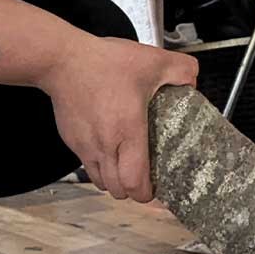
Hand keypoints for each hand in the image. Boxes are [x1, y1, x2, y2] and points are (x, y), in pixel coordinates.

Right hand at [40, 36, 197, 202]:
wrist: (62, 60)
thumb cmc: (103, 62)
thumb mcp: (152, 60)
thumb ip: (181, 70)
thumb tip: (192, 82)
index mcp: (127, 131)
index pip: (134, 183)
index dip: (147, 193)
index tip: (157, 187)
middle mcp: (104, 145)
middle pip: (118, 191)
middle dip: (132, 190)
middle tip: (144, 177)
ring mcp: (84, 146)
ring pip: (100, 181)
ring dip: (114, 179)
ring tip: (125, 164)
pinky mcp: (71, 140)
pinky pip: (86, 163)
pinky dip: (99, 164)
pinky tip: (107, 145)